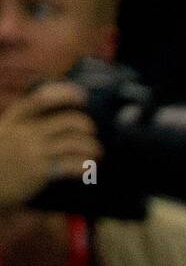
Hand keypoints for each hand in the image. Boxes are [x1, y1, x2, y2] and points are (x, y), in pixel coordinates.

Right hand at [0, 82, 102, 210]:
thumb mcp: (4, 133)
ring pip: (74, 143)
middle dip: (86, 125)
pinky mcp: (41, 171)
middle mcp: (27, 131)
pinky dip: (84, 165)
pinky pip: (71, 165)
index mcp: (15, 118)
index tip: (82, 96)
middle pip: (67, 121)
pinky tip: (88, 168)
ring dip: (91, 146)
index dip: (65, 94)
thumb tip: (51, 121)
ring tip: (97, 152)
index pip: (42, 98)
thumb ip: (24, 124)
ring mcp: (34, 151)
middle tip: (91, 132)